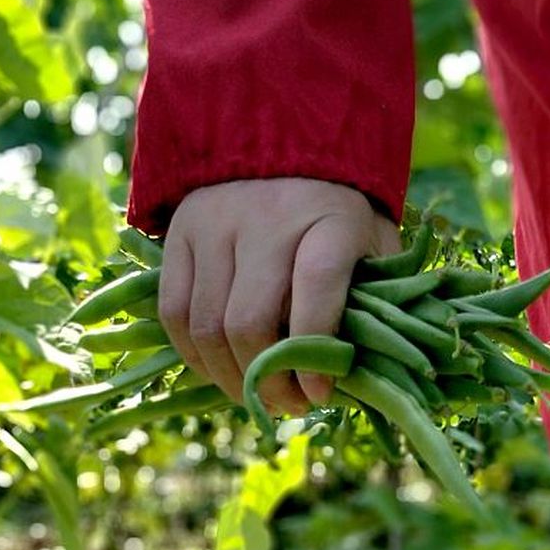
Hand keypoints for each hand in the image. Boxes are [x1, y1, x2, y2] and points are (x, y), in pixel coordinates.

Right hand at [159, 178, 400, 414]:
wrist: (281, 144)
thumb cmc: (339, 216)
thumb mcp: (374, 246)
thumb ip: (375, 301)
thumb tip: (364, 377)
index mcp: (328, 218)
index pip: (314, 288)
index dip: (313, 352)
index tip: (319, 395)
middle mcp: (266, 218)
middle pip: (249, 321)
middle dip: (268, 381)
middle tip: (289, 405)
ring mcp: (214, 225)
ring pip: (206, 326)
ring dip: (230, 379)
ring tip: (257, 396)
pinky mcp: (179, 234)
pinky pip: (174, 313)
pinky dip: (195, 357)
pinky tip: (222, 372)